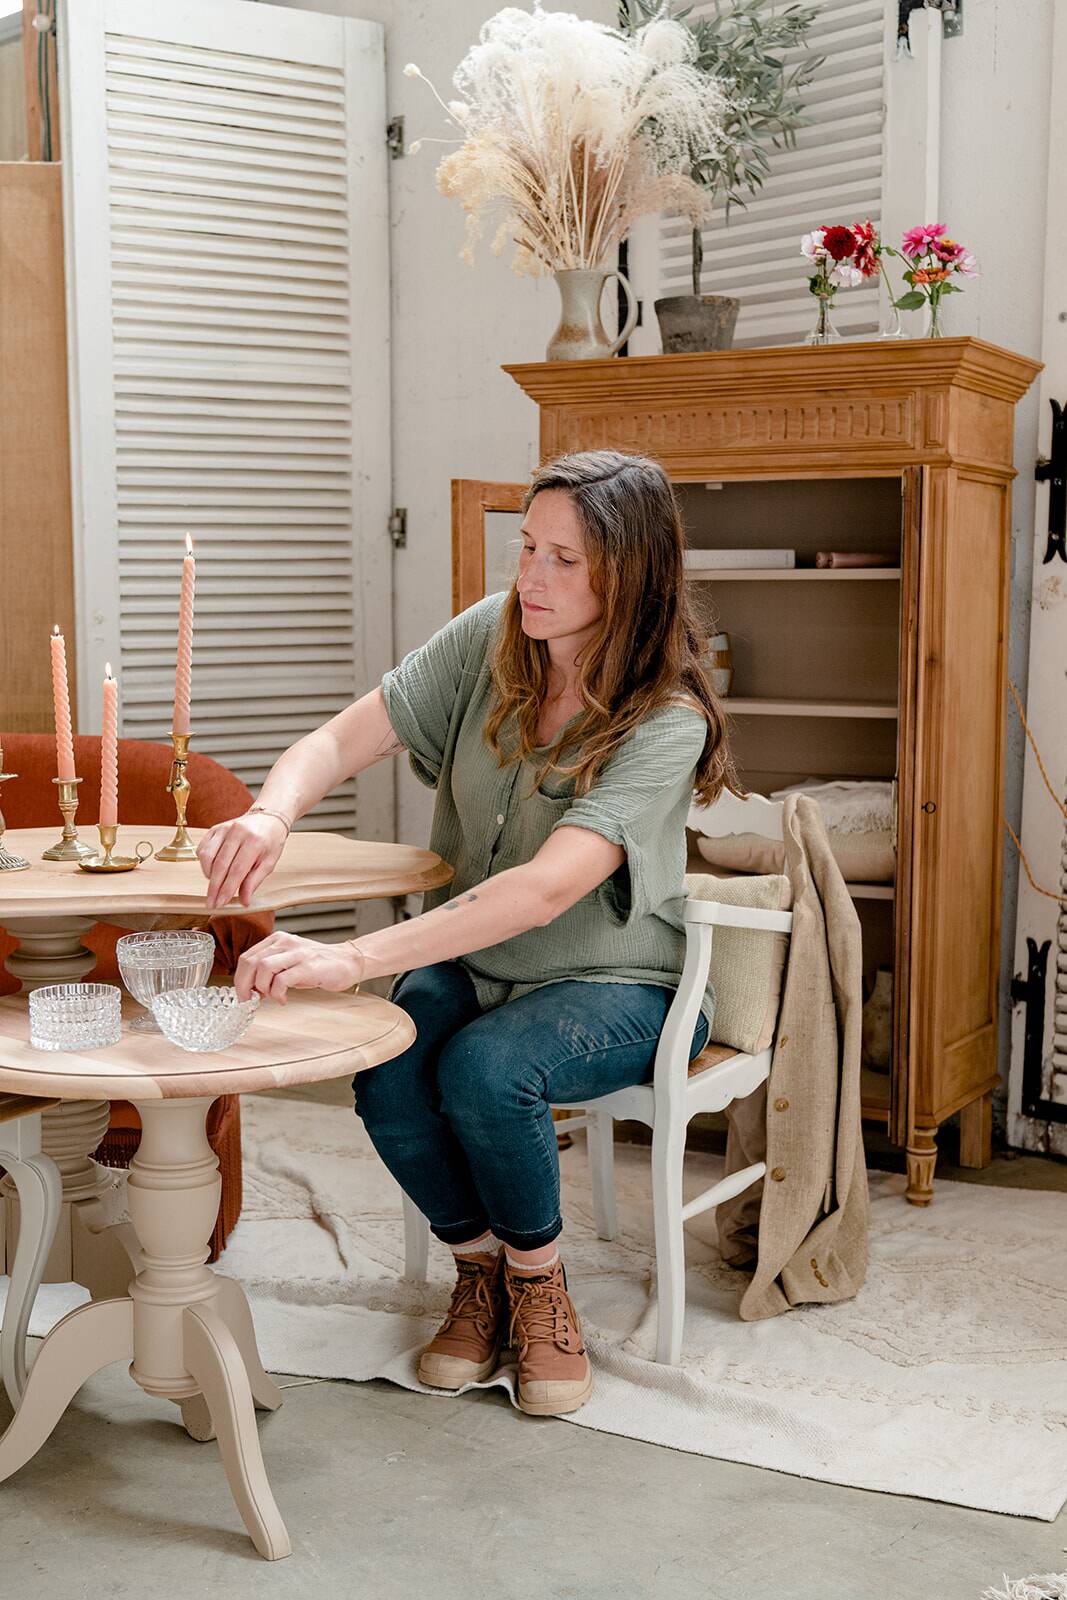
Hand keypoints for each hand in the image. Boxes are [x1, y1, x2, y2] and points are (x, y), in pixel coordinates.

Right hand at [197, 814, 287, 909]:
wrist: (268, 819)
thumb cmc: (270, 842)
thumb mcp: (269, 863)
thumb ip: (254, 882)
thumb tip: (244, 901)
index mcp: (255, 841)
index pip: (237, 870)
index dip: (227, 888)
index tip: (221, 903)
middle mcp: (238, 832)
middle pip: (220, 865)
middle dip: (214, 887)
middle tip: (211, 903)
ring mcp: (225, 828)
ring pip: (208, 856)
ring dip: (208, 875)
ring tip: (215, 885)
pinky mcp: (215, 828)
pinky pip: (203, 848)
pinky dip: (204, 863)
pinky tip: (212, 871)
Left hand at [234, 933, 363, 1003]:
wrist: (348, 961)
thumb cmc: (318, 965)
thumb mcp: (290, 961)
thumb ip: (270, 970)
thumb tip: (251, 989)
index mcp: (277, 940)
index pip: (247, 957)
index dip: (240, 978)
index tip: (244, 993)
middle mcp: (285, 943)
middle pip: (250, 962)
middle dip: (244, 985)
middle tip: (249, 1000)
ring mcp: (297, 954)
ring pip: (263, 968)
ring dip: (262, 988)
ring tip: (270, 998)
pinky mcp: (307, 967)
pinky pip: (281, 981)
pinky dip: (277, 994)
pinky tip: (284, 999)